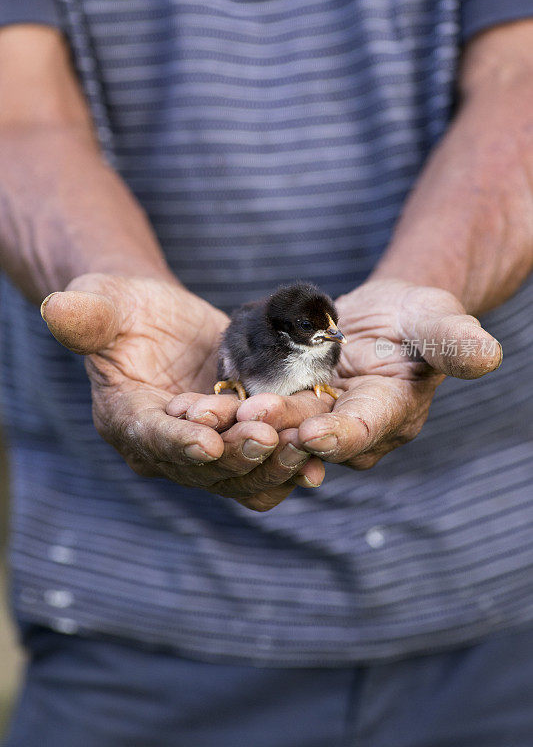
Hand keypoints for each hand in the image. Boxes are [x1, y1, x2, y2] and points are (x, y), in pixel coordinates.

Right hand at [41, 273, 324, 510]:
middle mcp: (164, 448)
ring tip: (304, 447)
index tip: (206, 442)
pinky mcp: (236, 443)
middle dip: (236, 453)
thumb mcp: (103, 303)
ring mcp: (204, 452)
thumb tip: (57, 307)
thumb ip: (87, 315)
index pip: (149, 436)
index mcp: (126, 418)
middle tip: (268, 435)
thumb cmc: (124, 308)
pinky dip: (290, 466)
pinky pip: (264, 467)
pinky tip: (319, 457)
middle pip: (202, 466)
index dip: (177, 442)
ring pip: (240, 476)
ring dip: (271, 465)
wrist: (159, 321)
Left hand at [233, 279, 501, 469]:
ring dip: (248, 425)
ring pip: (278, 429)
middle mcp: (351, 429)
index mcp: (391, 413)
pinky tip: (201, 405)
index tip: (311, 433)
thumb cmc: (417, 317)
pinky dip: (233, 410)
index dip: (341, 434)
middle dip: (281, 431)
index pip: (366, 428)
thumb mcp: (436, 319)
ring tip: (215, 414)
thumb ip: (455, 339)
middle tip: (248, 421)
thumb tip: (488, 355)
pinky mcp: (289, 407)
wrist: (384, 318)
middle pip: (313, 435)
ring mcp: (317, 421)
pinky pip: (258, 412)